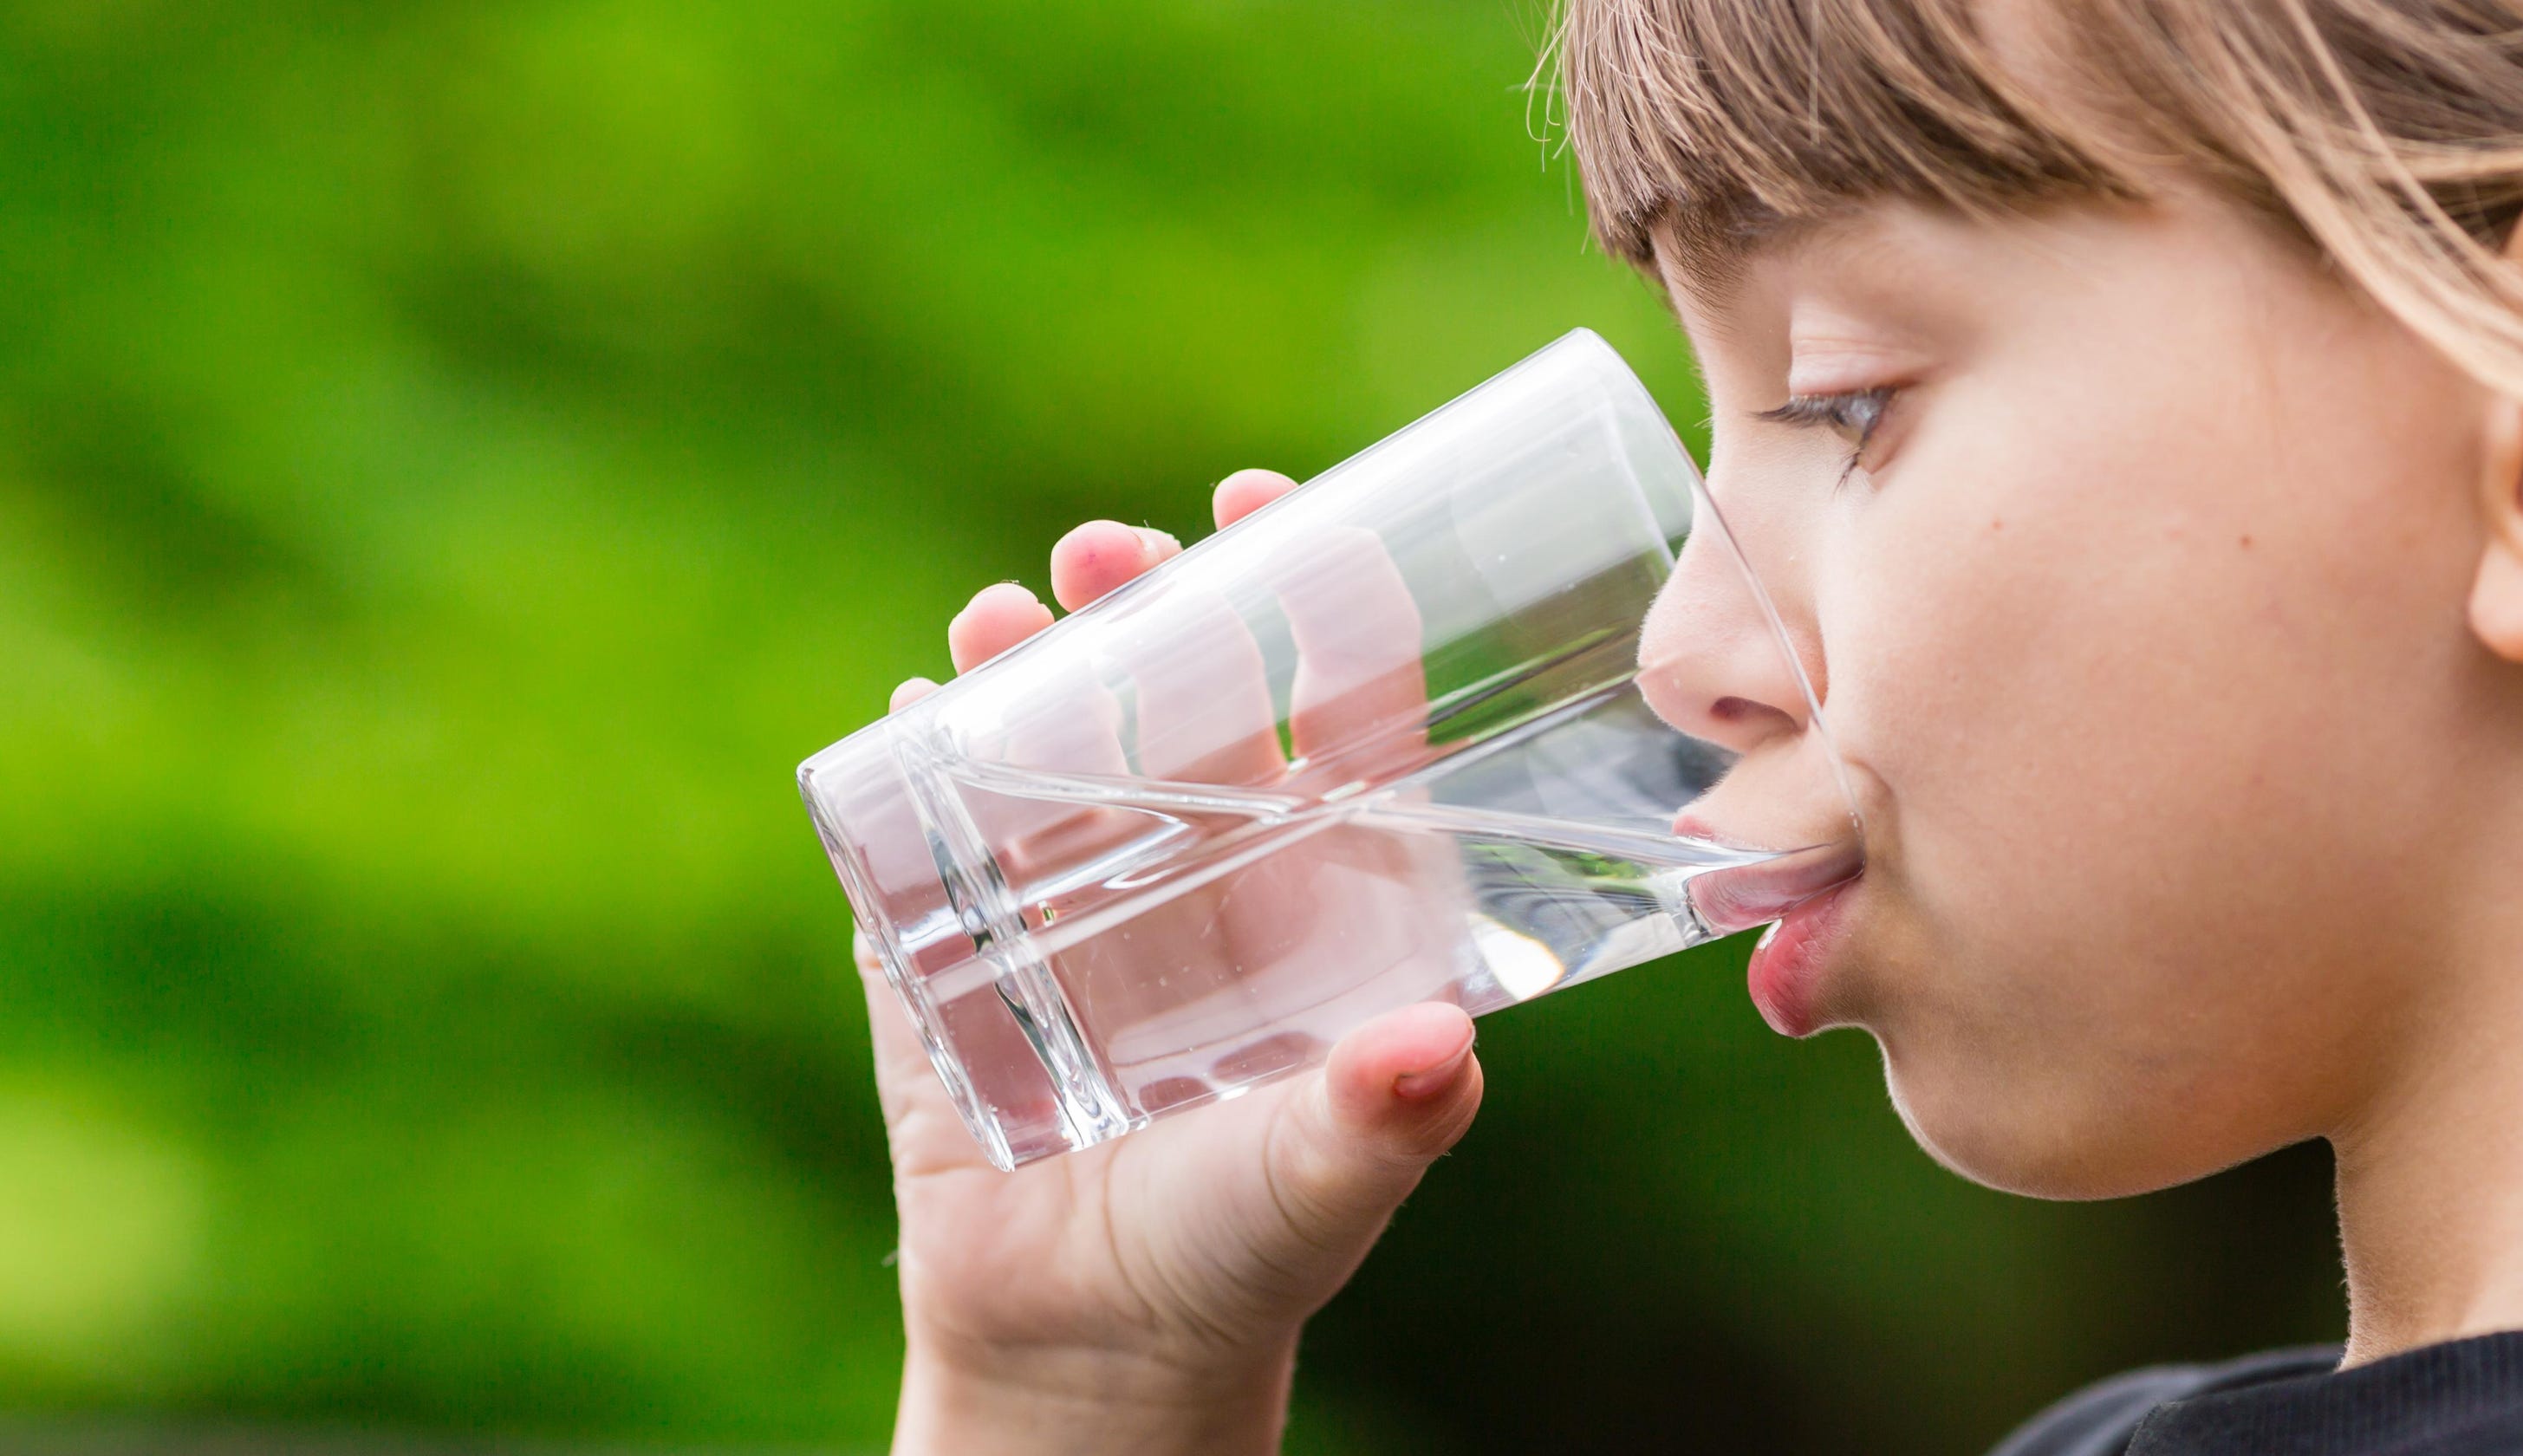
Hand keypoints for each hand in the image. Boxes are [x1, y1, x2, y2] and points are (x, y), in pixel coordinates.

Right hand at [865, 470, 1485, 1455]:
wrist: (1091, 1350)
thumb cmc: (1244, 1251)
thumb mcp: (1325, 1181)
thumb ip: (1382, 1120)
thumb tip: (1439, 1052)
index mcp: (1318, 888)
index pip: (1334, 710)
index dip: (1315, 600)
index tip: (1276, 506)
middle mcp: (1204, 868)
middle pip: (1183, 691)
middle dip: (1150, 602)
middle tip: (1110, 555)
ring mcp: (1076, 898)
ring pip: (1052, 736)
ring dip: (1024, 664)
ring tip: (999, 618)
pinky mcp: (961, 947)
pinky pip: (934, 831)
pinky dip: (915, 766)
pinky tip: (910, 715)